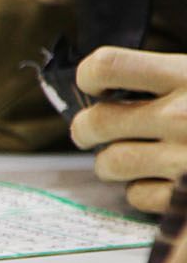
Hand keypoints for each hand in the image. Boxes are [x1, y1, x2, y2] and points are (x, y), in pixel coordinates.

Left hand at [71, 48, 186, 214]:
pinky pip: (138, 196)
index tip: (97, 88)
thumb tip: (110, 83)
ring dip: (110, 163)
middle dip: (86, 130)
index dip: (90, 77)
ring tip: (126, 158)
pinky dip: (141, 190)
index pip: (107, 66)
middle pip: (96, 122)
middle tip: (90, 133)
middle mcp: (182, 116)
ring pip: (111, 163)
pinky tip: (159, 180)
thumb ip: (170, 79)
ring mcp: (185, 160)